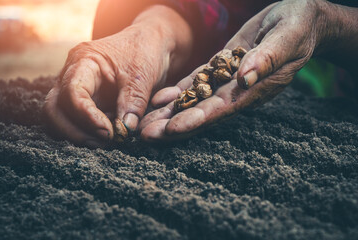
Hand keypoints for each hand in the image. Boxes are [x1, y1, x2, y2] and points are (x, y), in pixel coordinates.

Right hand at [44, 5, 192, 146]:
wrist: (150, 43)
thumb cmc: (145, 52)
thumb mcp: (143, 75)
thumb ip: (134, 102)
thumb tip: (125, 130)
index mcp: (84, 60)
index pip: (72, 92)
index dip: (86, 116)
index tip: (108, 132)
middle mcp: (72, 73)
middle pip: (54, 108)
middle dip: (75, 130)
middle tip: (105, 142)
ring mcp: (75, 87)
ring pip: (59, 117)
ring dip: (79, 134)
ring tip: (107, 142)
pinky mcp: (85, 99)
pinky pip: (73, 119)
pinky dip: (86, 132)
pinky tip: (106, 136)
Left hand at [139, 0, 329, 140]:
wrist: (296, 20)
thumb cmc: (298, 26)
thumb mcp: (288, 37)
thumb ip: (268, 58)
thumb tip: (246, 77)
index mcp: (255, 89)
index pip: (221, 109)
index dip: (197, 120)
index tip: (172, 130)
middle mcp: (238, 91)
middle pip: (202, 112)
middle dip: (173, 125)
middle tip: (145, 136)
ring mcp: (227, 81)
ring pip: (194, 101)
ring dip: (169, 113)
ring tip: (143, 124)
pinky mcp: (221, 68)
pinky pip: (196, 83)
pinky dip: (177, 93)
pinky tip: (158, 100)